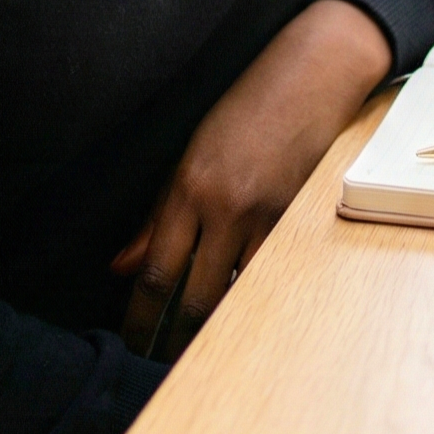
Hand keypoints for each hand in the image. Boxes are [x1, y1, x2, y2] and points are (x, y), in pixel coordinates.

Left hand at [112, 0, 391, 361]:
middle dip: (172, 336)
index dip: (139, 317)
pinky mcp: (296, 220)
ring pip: (234, 294)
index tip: (129, 340)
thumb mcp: (191, 150)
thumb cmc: (246, 104)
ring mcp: (266, 216)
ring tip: (190, 348)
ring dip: (210, 325)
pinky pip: (265, 274)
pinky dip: (246, 294)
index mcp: (191, 185)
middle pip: (195, 296)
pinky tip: (234, 311)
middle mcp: (226, 206)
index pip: (157, 271)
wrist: (312, 75)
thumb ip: (158, 214)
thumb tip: (121, 267)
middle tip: (155, 358)